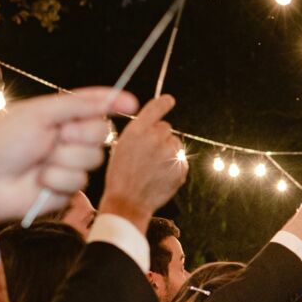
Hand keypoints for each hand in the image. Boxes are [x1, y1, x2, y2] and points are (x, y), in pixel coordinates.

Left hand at [0, 87, 137, 224]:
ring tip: (40, 162)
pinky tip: (40, 181)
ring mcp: (70, 163)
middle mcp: (69, 138)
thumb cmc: (5, 143)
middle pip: (101, 132)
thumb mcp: (39, 114)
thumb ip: (76, 105)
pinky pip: (80, 181)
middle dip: (80, 134)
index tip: (130, 103)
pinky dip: (57, 179)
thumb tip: (109, 99)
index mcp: (61, 115)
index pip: (94, 104)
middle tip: (56, 137)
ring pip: (93, 159)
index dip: (113, 102)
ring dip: (65, 159)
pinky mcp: (69, 188)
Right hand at [98, 94, 183, 226]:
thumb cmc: (120, 175)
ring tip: (153, 167)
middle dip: (160, 137)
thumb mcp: (121, 147)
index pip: (155, 108)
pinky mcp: (180, 168)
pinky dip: (174, 166)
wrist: (128, 201)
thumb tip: (154, 127)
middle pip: (166, 127)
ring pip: (175, 144)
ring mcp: (170, 154)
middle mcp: (155, 138)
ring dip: (168, 151)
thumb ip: (138, 133)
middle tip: (148, 154)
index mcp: (137, 131)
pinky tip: (160, 176)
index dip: (163, 102)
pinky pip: (181, 160)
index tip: (169, 100)